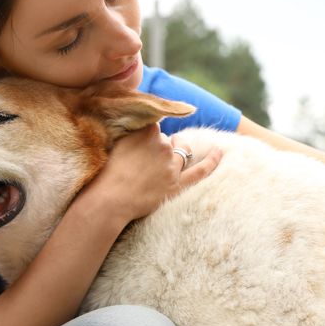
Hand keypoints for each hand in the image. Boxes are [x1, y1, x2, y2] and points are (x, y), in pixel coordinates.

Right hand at [82, 125, 222, 223]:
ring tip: (170, 156)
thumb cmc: (105, 173)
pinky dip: (212, 161)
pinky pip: (201, 170)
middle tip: (142, 160)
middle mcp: (163, 143)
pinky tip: (220, 152)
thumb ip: (128, 131)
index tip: (140, 142)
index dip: (146, 135)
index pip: (153, 125)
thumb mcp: (113, 142)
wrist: (109, 200)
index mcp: (147, 130)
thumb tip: (136, 125)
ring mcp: (172, 164)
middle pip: (166, 139)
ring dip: (178, 151)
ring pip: (181, 151)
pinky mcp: (178, 184)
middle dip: (158, 146)